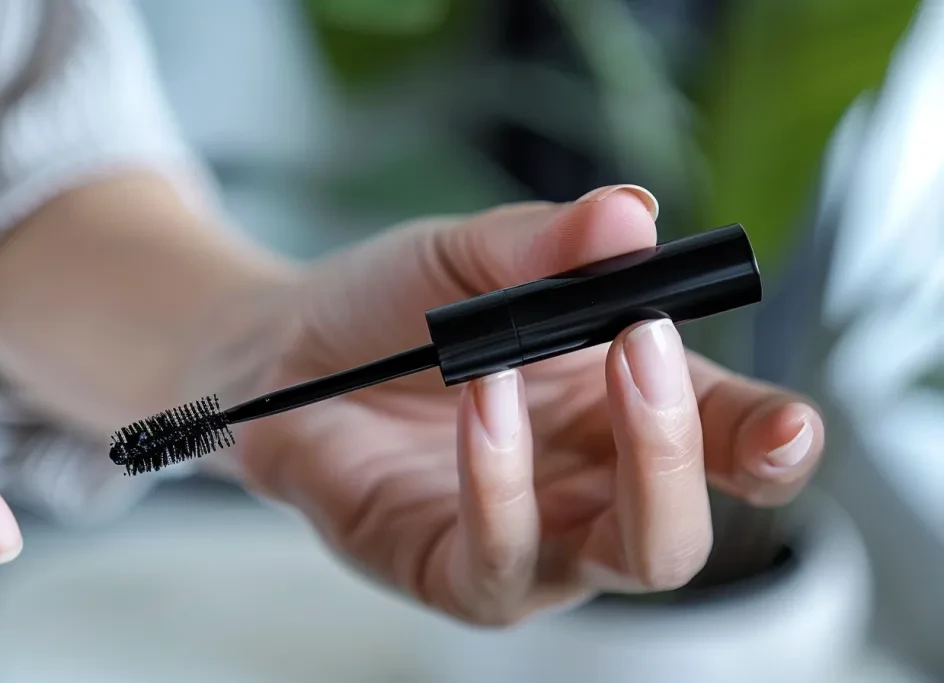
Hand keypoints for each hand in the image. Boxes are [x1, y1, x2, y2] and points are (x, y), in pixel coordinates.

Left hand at [236, 186, 823, 625]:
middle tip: (641, 341)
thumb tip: (632, 216)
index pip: (726, 440)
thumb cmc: (389, 308)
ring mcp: (533, 541)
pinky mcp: (457, 574)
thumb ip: (545, 245)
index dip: (770, 440)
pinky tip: (479, 403)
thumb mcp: (466, 259)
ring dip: (608, 465)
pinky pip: (504, 561)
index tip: (789, 426)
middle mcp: (592, 487)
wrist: (285, 352)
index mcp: (622, 409)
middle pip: (687, 522)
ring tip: (517, 362)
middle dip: (682, 444)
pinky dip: (501, 482)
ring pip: (627, 558)